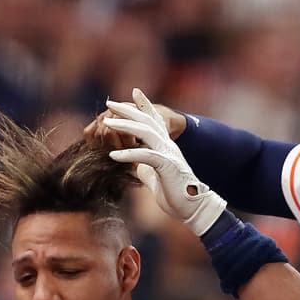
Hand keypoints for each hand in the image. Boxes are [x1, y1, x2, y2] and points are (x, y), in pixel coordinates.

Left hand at [102, 89, 224, 235]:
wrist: (193, 208)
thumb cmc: (175, 194)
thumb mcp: (157, 176)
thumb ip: (147, 167)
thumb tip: (137, 166)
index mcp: (166, 146)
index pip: (154, 120)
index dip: (145, 105)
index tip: (134, 92)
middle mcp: (168, 145)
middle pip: (147, 120)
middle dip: (128, 109)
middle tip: (109, 103)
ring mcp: (169, 154)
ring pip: (146, 132)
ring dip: (125, 126)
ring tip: (107, 123)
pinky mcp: (167, 167)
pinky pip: (146, 156)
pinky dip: (129, 154)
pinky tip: (112, 155)